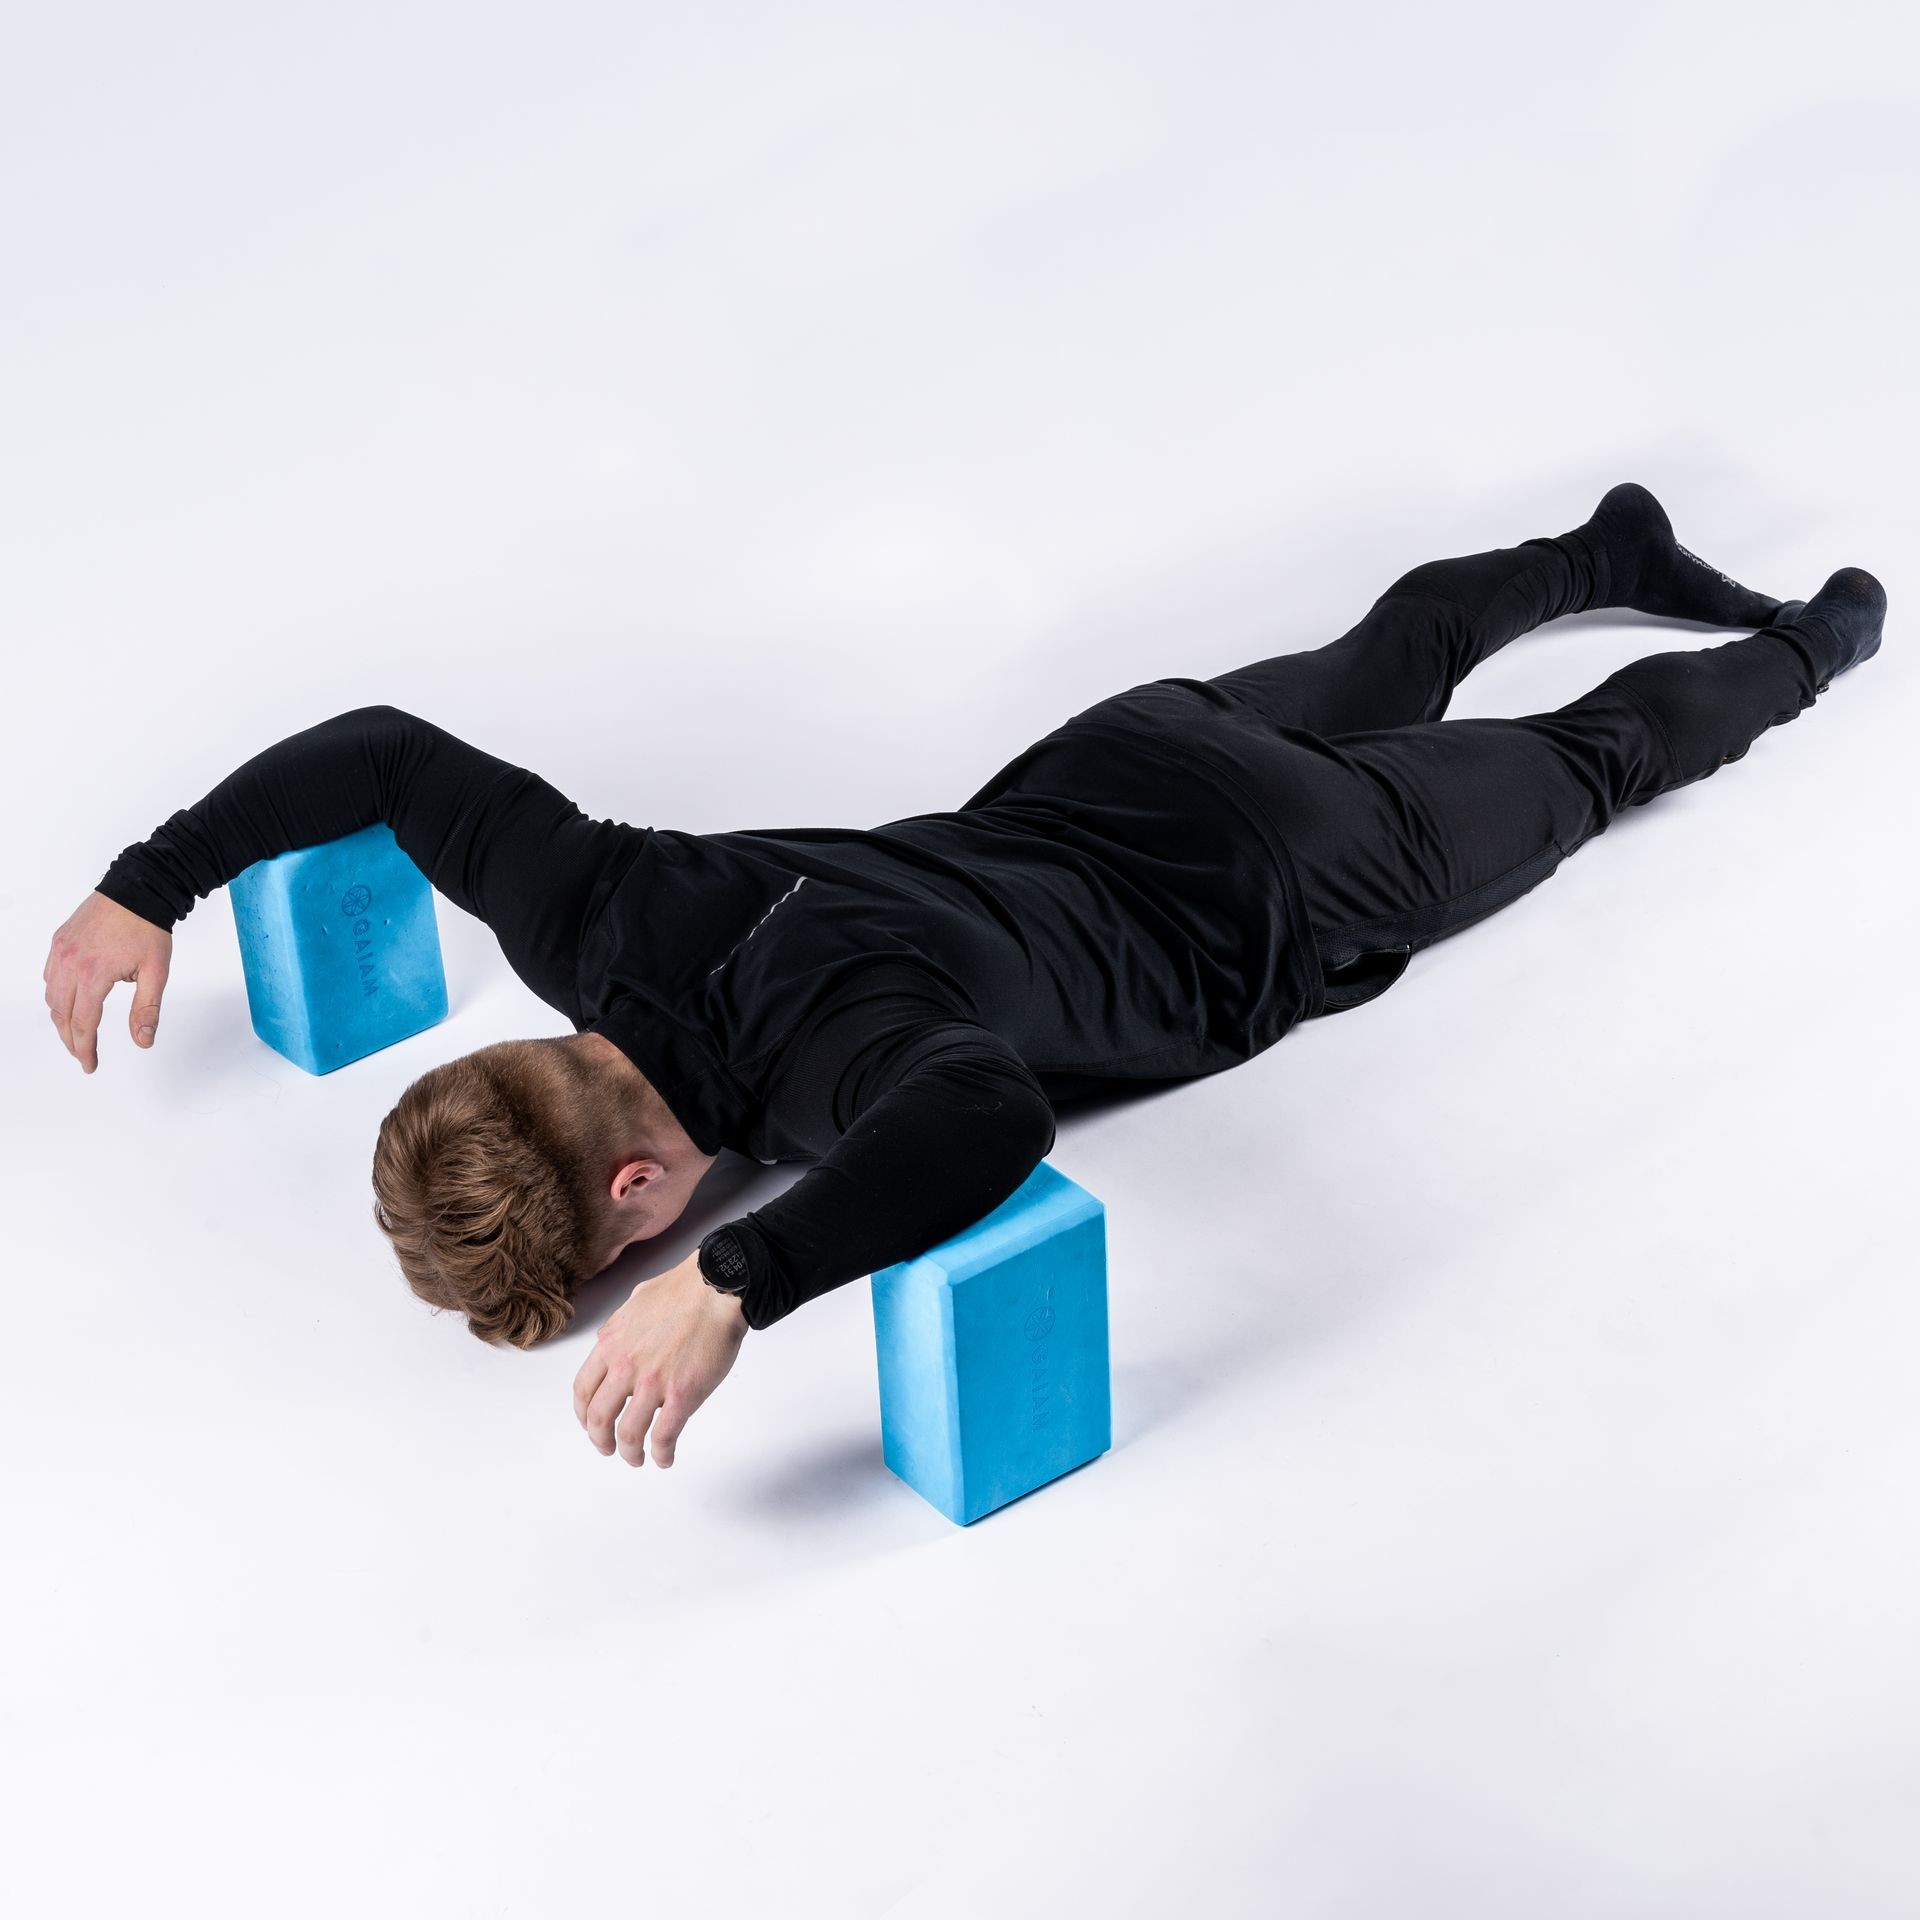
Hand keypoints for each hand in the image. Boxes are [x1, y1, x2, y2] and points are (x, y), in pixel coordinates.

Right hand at [44, 892, 172, 1072]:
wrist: (138, 889)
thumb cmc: (148, 928)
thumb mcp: (156, 972)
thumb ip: (147, 1009)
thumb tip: (143, 1041)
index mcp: (94, 974)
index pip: (83, 1023)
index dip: (85, 1048)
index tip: (90, 1064)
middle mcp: (70, 963)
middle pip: (62, 1015)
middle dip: (71, 1040)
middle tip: (83, 1055)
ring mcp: (60, 951)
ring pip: (51, 997)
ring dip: (61, 1020)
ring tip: (76, 1035)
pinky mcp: (59, 941)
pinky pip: (49, 976)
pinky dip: (56, 995)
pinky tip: (69, 1003)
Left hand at [571, 1251, 748, 1468]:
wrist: (717, 1289)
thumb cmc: (683, 1289)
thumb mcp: (635, 1302)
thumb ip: (619, 1327)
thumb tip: (611, 1341)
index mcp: (611, 1344)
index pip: (583, 1390)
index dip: (583, 1414)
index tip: (591, 1424)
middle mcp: (625, 1366)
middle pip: (599, 1418)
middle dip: (601, 1441)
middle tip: (609, 1448)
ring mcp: (652, 1383)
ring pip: (628, 1434)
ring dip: (630, 1453)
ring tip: (637, 1458)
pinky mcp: (682, 1395)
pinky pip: (663, 1436)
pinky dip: (661, 1454)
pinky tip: (665, 1457)